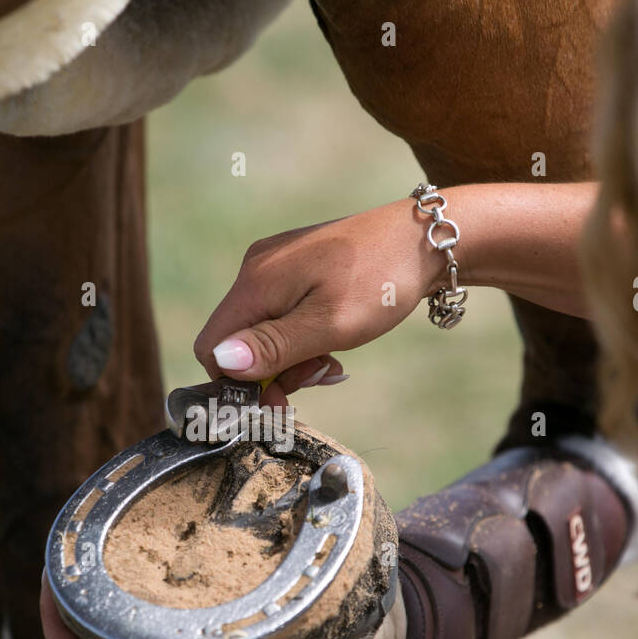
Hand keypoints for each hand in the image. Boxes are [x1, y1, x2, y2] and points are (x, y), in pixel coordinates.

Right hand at [193, 197, 447, 406]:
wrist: (426, 239)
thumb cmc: (382, 282)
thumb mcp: (330, 324)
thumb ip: (274, 346)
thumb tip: (222, 361)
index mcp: (256, 282)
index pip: (211, 347)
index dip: (239, 382)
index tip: (282, 399)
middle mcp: (256, 269)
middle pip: (237, 342)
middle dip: (272, 372)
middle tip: (320, 375)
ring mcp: (275, 265)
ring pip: (261, 331)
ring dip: (291, 358)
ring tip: (332, 360)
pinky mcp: (295, 266)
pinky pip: (281, 314)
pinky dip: (302, 337)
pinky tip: (333, 341)